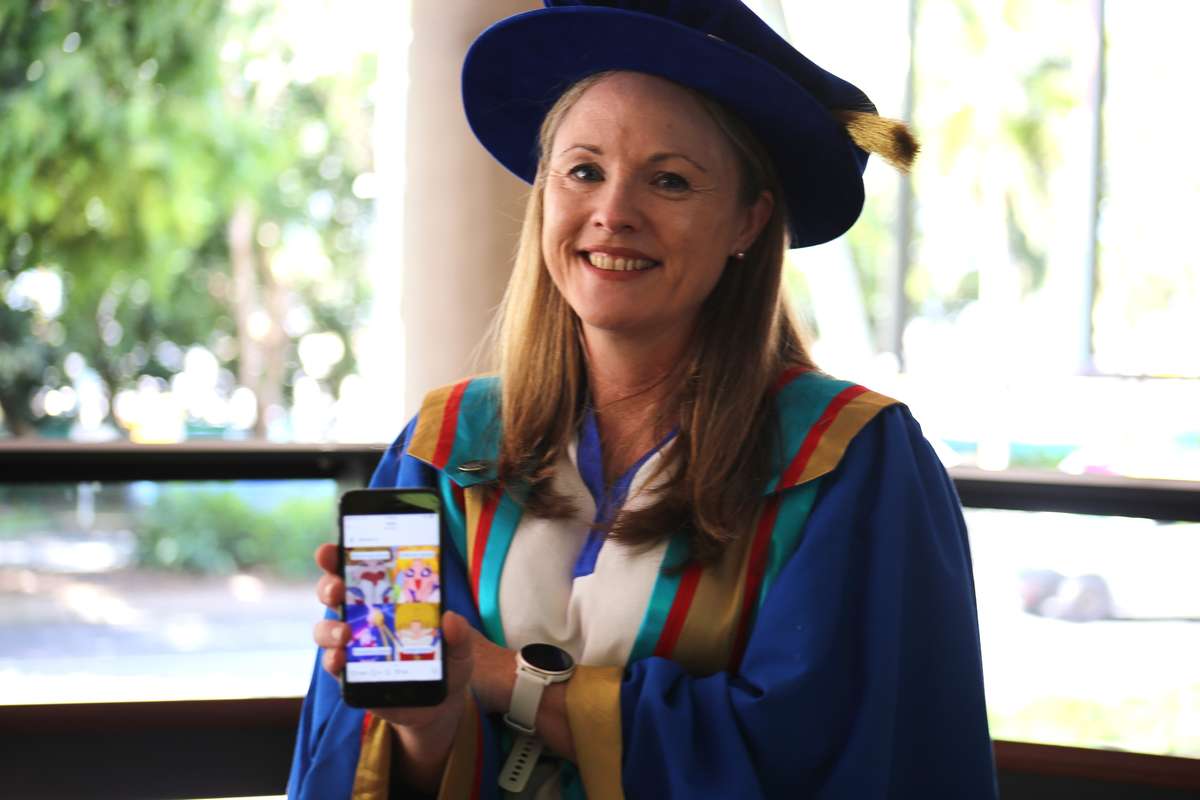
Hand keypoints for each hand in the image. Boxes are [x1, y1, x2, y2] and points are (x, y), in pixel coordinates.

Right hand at [311, 542, 472, 790]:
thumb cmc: (446, 663)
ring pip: (326, 629)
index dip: (338, 556)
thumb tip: (450, 618)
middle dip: (329, 586)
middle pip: (333, 594)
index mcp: (386, 598)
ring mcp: (353, 645)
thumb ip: (459, 634)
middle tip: (339, 588)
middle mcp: (363, 616)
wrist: (440, 704)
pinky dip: (333, 660)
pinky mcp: (351, 675)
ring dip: (330, 628)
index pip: (356, 569)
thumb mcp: (460, 648)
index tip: (330, 549)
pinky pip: (332, 665)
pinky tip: (341, 659)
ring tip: (345, 633)